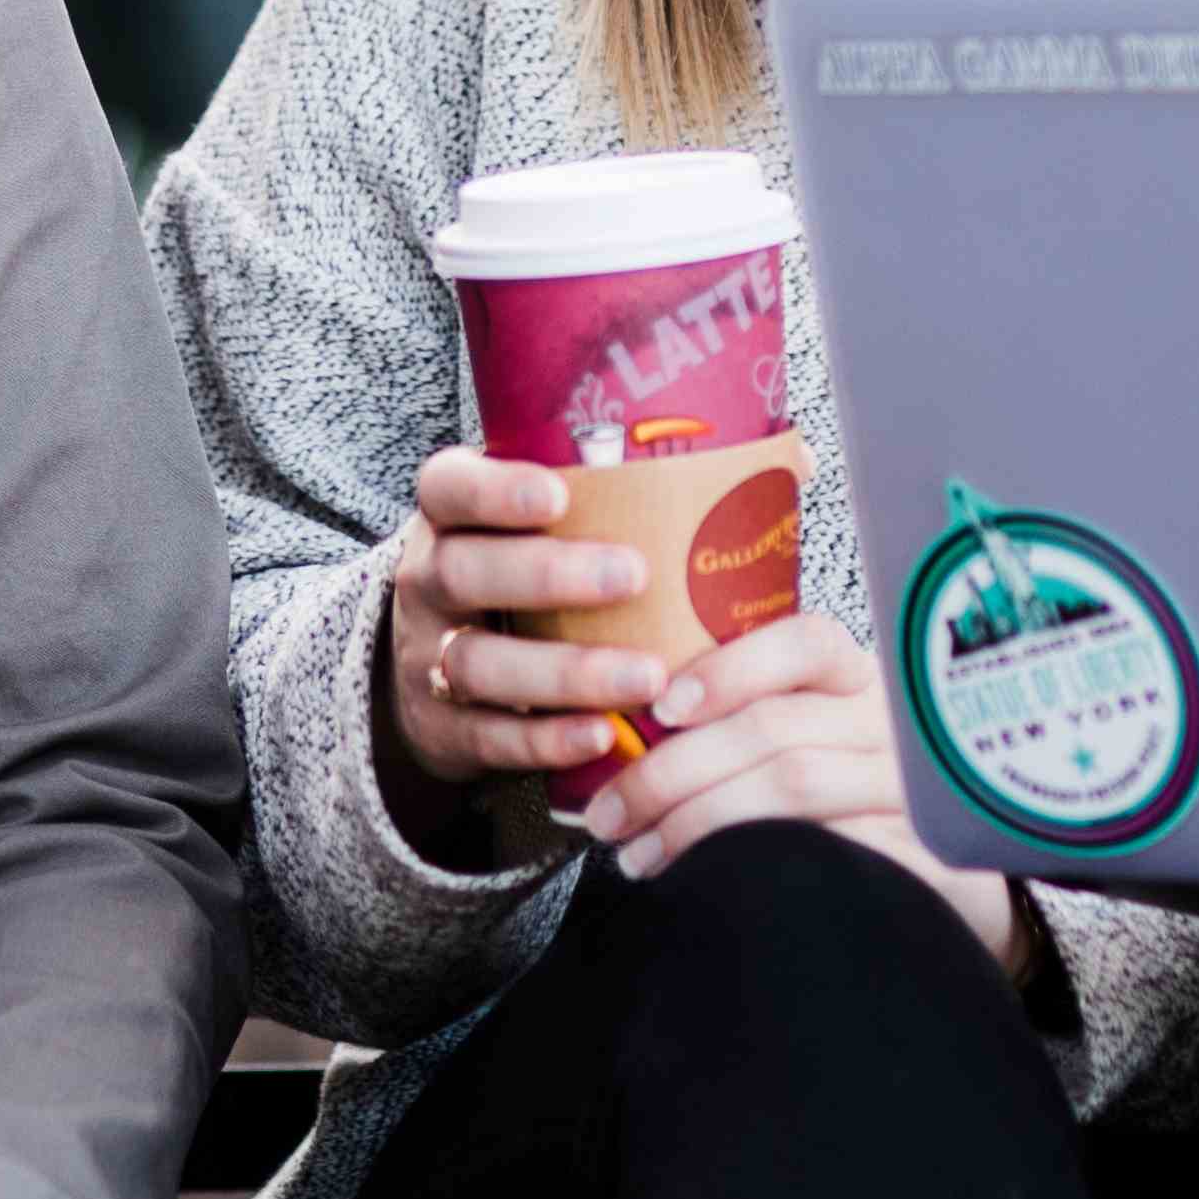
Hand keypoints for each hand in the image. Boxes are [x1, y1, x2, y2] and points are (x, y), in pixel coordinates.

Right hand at [377, 449, 674, 809]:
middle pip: (466, 571)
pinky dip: (547, 739)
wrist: (433, 674)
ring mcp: (427, 658)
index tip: (561, 495)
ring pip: (480, 662)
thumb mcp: (538, 529)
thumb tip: (770, 459)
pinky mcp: (444, 729)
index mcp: (448, 519)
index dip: (496, 490)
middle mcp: (428, 582)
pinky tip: (604, 734)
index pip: (449, 487)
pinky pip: (490, 736)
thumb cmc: (521, 578)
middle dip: (550, 574)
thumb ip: (616, 496)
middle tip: (635, 576)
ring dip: (567, 671)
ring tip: (647, 676)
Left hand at [572, 608, 1027, 973]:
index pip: (806, 643)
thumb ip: (744, 725)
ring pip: (794, 788)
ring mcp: (915, 792)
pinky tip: (710, 885)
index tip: (661, 707)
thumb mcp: (814, 743)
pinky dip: (756, 867)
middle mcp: (895, 725)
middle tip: (609, 814)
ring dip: (698, 823)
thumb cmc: (855, 803)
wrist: (951, 884)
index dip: (729, 668)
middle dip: (673, 771)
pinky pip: (833, 855)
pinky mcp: (929, 857)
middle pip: (775, 729)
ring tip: (639, 854)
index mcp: (862, 680)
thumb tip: (624, 738)